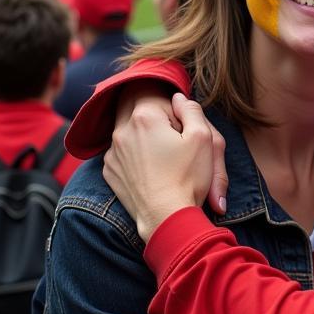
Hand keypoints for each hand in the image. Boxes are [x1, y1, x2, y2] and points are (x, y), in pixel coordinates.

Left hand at [104, 92, 225, 241]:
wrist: (167, 220)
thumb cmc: (188, 178)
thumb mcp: (204, 137)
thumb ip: (191, 109)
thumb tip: (177, 98)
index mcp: (144, 116)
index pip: (153, 93)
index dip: (170, 106)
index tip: (180, 124)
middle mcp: (121, 131)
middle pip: (133, 107)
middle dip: (151, 116)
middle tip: (170, 134)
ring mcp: (112, 153)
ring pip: (126, 131)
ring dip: (141, 135)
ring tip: (163, 155)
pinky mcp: (110, 173)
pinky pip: (120, 153)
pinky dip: (133, 155)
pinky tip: (151, 169)